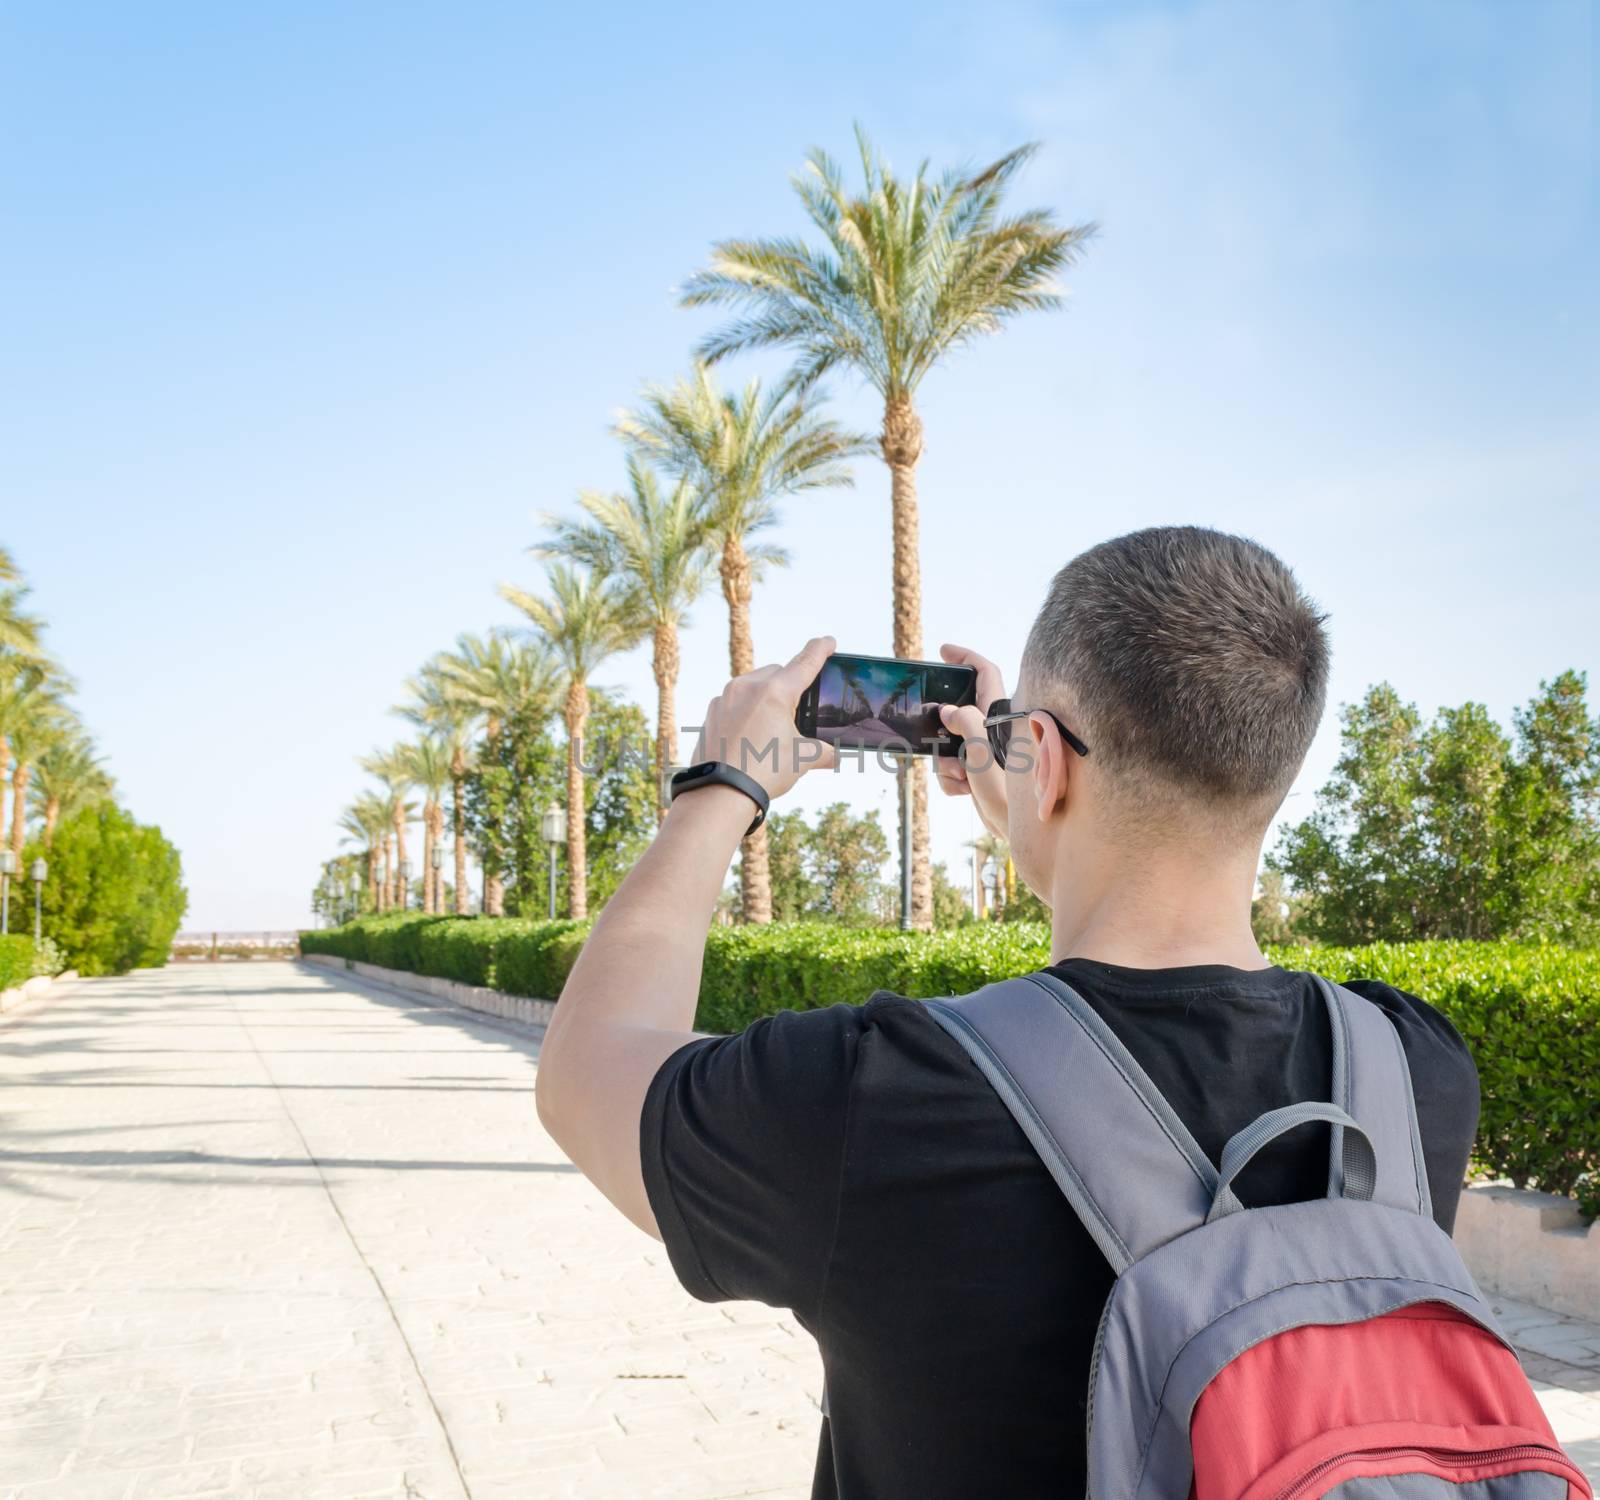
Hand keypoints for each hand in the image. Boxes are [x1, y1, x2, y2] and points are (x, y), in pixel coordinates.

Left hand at [689, 635, 837, 802]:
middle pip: (777, 674)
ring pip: (752, 686)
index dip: (820, 650)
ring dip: (765, 698)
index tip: (828, 641)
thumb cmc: (764, 772)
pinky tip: (750, 736)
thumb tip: (832, 755)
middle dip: (789, 686)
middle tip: (797, 710)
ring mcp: (725, 699)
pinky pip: (733, 703)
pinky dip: (745, 712)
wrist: (720, 793)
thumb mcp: (801, 759)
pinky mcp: (711, 714)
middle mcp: (747, 687)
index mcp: (775, 692)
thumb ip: (822, 752)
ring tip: (771, 728)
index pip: (805, 663)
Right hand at [934, 642, 1008, 838]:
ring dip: (946, 762)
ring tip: (961, 779)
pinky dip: (951, 780)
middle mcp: (993, 729)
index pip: (984, 674)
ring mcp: (985, 750)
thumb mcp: (984, 756)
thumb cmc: (1012, 794)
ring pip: (950, 743)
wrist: (1022, 834)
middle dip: (942, 732)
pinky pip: (952, 766)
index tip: (943, 651)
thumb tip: (949, 711)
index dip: (964, 657)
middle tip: (939, 746)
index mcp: (1000, 716)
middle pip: (957, 713)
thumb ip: (967, 725)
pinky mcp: (980, 770)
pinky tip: (963, 791)